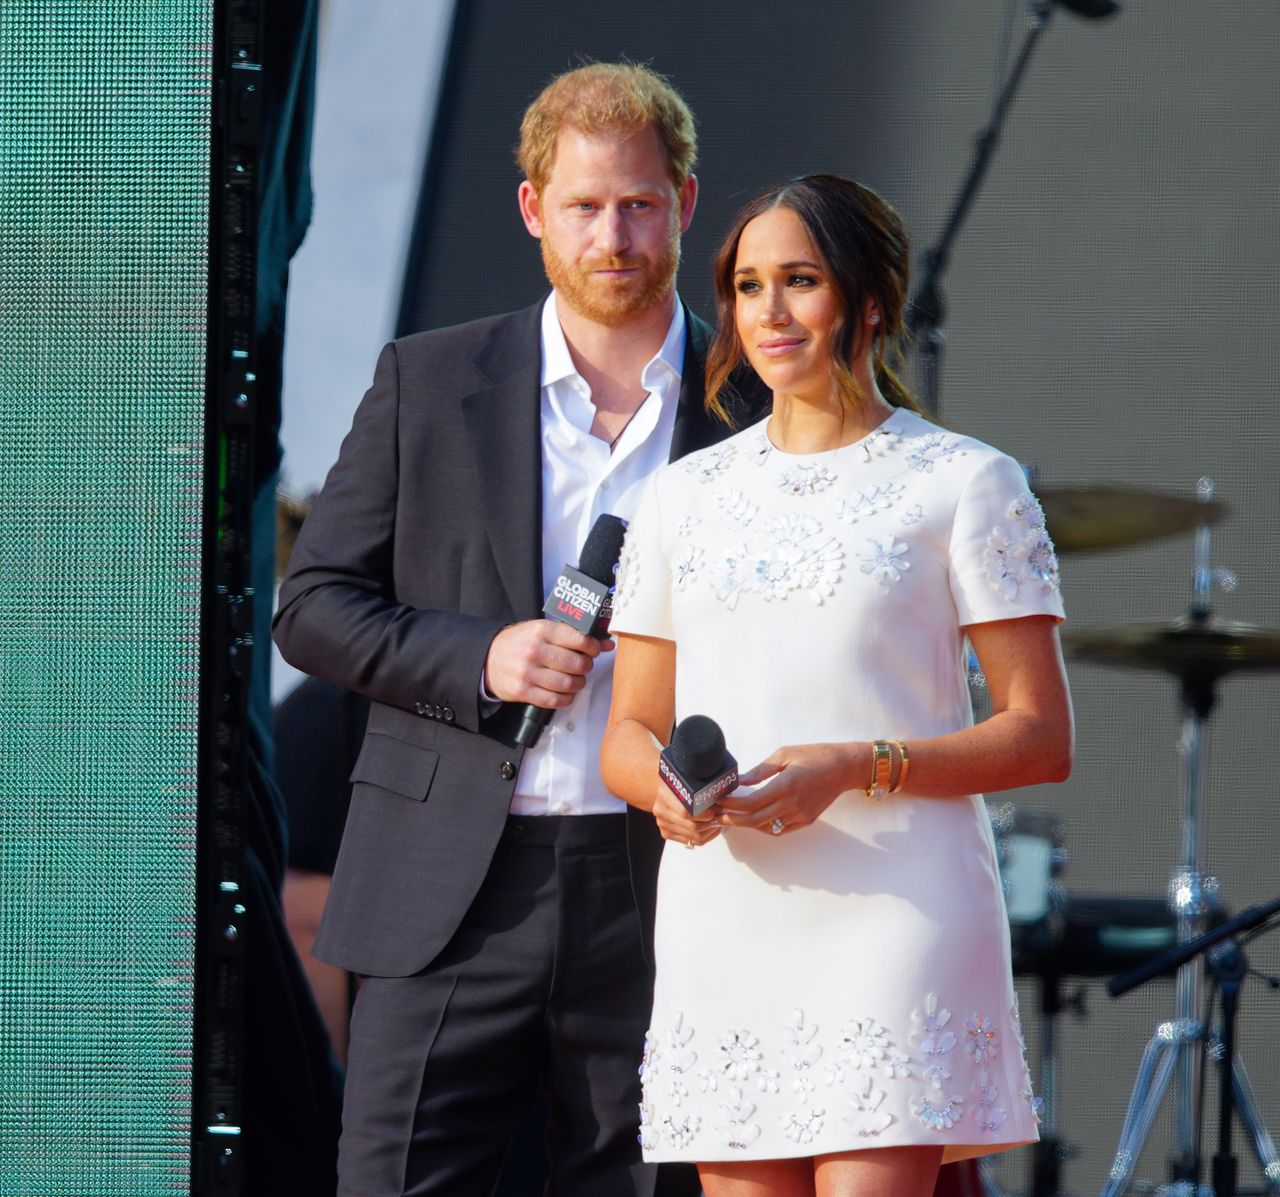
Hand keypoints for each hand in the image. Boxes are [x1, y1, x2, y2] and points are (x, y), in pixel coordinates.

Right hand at [483, 620, 612, 706]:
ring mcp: (527, 672)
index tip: (594, 650)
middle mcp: (534, 650)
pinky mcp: (523, 691)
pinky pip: (554, 700)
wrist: (487, 658)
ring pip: (568, 683)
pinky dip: (566, 698)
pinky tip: (565, 692)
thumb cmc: (520, 642)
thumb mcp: (542, 630)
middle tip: (583, 665)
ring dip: (578, 684)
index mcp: (541, 630)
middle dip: (586, 666)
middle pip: (576, 664)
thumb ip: (572, 635)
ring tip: (575, 679)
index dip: (593, 647)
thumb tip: (606, 644)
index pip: (579, 639)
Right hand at [652, 779, 721, 847]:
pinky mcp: (666, 833)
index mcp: (665, 794)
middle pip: (692, 826)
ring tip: (718, 821)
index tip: (717, 808)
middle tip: (721, 815)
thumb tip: (721, 797)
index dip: (706, 813)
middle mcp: (661, 810)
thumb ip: (702, 787)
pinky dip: (705, 837)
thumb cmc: (681, 783)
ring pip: (694, 836)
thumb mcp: (689, 779)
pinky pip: (691, 841)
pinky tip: (712, 828)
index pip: (687, 812)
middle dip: (711, 822)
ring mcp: (663, 823)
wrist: (667, 789)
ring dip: (710, 830)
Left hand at [718, 742, 859, 835]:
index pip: (750, 803)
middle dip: (732, 820)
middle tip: (717, 816)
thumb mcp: (785, 754)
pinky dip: (764, 826)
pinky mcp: (806, 820)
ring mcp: (800, 815)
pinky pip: (779, 830)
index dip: (731, 806)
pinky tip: (754, 819)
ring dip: (747, 824)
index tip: (718, 801)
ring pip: (766, 828)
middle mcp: (793, 804)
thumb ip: (761, 770)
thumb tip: (740, 781)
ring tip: (732, 817)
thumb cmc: (815, 756)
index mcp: (785, 786)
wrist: (844, 768)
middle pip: (754, 820)